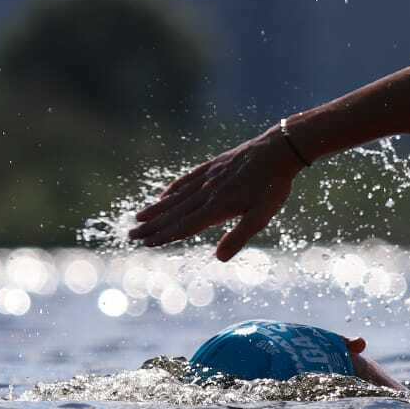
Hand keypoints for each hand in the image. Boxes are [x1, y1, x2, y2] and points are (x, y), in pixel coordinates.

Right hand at [128, 128, 303, 260]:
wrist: (278, 149)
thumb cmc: (273, 187)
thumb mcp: (261, 216)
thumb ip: (239, 236)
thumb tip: (219, 258)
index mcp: (217, 207)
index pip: (185, 226)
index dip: (165, 236)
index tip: (147, 244)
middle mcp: (207, 192)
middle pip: (174, 212)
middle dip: (152, 226)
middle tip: (131, 235)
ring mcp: (208, 178)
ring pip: (177, 196)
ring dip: (157, 209)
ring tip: (139, 218)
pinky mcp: (213, 166)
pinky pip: (188, 179)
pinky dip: (174, 189)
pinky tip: (164, 195)